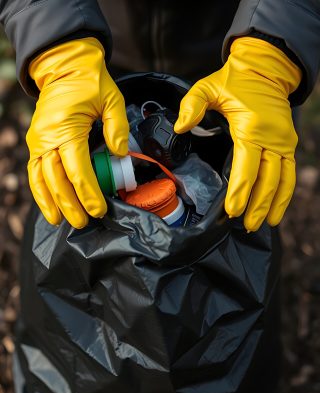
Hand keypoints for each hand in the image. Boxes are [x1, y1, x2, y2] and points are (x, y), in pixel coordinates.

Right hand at [27, 38, 128, 228]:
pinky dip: (40, 191)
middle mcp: (47, 138)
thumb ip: (117, 128)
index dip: (88, 193)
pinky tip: (49, 206)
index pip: (77, 169)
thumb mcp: (111, 100)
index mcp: (66, 128)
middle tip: (84, 222)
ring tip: (61, 221)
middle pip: (57, 179)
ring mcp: (38, 141)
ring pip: (42, 179)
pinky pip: (35, 172)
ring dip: (52, 202)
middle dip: (71, 204)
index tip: (99, 210)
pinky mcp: (36, 143)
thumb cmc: (89, 83)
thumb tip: (119, 155)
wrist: (64, 67)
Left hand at [174, 37, 301, 230]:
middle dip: (257, 205)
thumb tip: (180, 127)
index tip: (233, 211)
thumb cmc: (235, 81)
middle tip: (246, 225)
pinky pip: (289, 174)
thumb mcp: (207, 86)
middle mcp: (273, 137)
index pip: (247, 166)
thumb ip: (192, 105)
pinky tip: (276, 210)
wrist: (266, 69)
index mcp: (252, 127)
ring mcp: (284, 142)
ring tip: (261, 224)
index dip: (241, 191)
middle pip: (267, 179)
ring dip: (272, 204)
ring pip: (281, 180)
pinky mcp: (288, 144)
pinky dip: (285, 194)